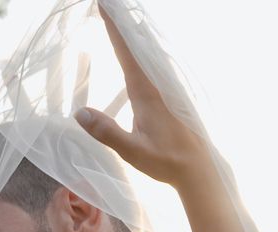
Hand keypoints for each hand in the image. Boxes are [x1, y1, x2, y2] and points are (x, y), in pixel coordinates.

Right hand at [73, 5, 212, 189]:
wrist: (198, 170)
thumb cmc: (166, 161)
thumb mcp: (132, 151)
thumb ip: (106, 132)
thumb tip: (79, 112)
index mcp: (147, 93)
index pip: (127, 53)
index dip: (115, 29)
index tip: (104, 6)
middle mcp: (157, 86)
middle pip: (138, 47)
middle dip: (122, 26)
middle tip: (108, 6)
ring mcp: (165, 91)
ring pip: (147, 55)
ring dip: (132, 37)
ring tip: (120, 23)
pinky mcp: (169, 99)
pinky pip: (152, 67)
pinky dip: (141, 53)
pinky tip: (138, 56)